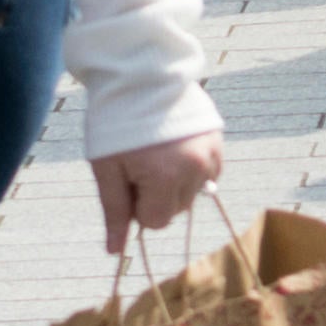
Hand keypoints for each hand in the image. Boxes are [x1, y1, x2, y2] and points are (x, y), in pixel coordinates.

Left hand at [95, 126, 229, 252]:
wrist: (140, 73)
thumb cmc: (116, 122)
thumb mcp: (107, 169)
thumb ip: (115, 212)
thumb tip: (115, 252)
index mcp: (166, 178)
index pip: (155, 221)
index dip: (137, 206)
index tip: (128, 179)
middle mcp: (196, 168)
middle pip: (176, 209)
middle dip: (156, 196)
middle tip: (141, 164)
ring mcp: (211, 152)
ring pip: (193, 193)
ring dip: (176, 183)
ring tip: (158, 152)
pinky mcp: (218, 140)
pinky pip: (209, 173)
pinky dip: (192, 169)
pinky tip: (175, 149)